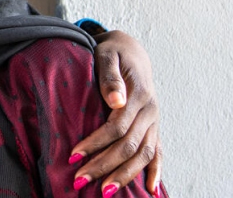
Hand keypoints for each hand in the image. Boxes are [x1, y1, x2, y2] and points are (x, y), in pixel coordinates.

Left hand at [70, 30, 161, 195]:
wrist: (131, 50)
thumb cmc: (113, 52)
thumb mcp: (108, 55)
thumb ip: (110, 76)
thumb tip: (116, 100)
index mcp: (140, 94)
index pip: (117, 126)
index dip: (96, 142)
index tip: (74, 155)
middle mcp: (151, 111)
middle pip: (129, 145)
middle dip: (104, 165)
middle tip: (80, 180)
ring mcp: (154, 121)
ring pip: (144, 154)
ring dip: (125, 175)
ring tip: (105, 192)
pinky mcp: (153, 127)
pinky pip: (158, 152)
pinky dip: (156, 172)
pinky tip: (150, 191)